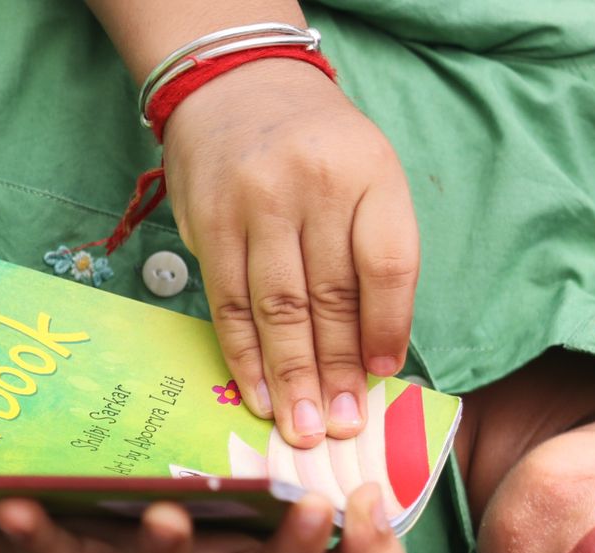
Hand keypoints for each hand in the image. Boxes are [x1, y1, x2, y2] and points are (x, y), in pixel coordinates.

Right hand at [163, 57, 418, 444]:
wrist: (242, 83)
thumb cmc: (322, 152)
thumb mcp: (371, 180)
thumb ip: (377, 256)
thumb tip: (377, 357)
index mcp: (369, 175)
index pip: (385, 264)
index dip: (386, 328)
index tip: (384, 378)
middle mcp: (312, 185)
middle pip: (330, 295)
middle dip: (337, 370)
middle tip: (343, 428)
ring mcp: (254, 202)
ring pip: (277, 306)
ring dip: (292, 376)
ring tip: (304, 428)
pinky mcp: (208, 221)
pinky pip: (228, 302)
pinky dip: (245, 356)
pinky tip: (259, 394)